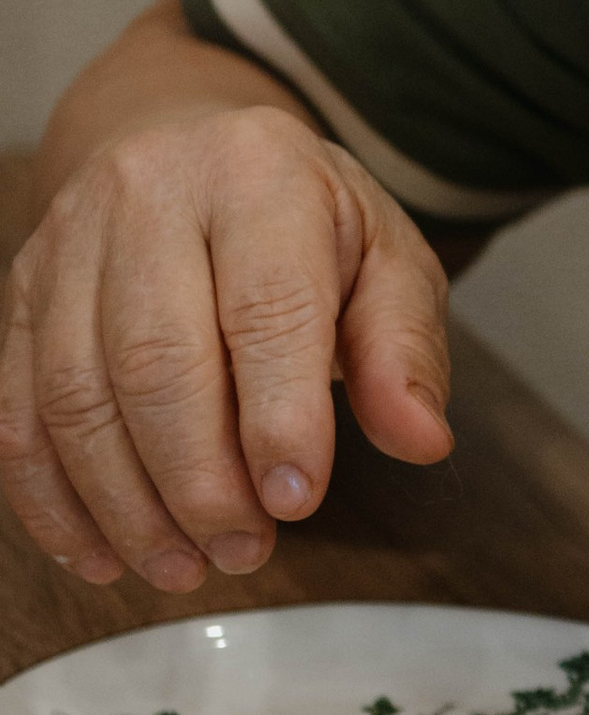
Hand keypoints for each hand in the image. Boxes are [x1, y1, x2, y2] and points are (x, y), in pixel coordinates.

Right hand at [0, 110, 453, 591]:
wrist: (194, 151)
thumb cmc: (304, 223)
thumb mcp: (388, 262)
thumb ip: (404, 350)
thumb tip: (422, 439)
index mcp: (257, 172)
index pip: (265, 308)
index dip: (278, 418)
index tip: (296, 503)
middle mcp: (148, 192)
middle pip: (154, 359)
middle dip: (198, 479)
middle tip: (244, 549)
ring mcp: (68, 242)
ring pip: (74, 394)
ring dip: (125, 503)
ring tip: (183, 563)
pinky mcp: (20, 292)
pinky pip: (17, 409)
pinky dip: (52, 499)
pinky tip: (104, 552)